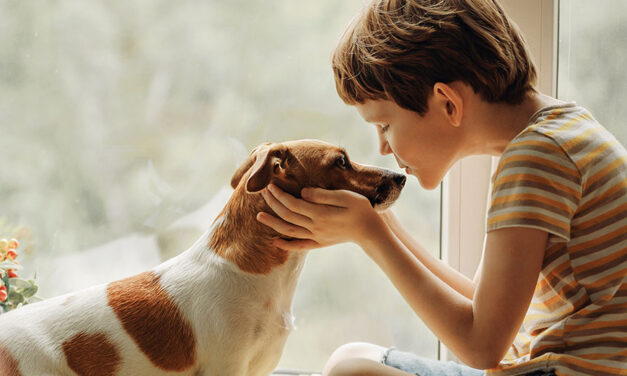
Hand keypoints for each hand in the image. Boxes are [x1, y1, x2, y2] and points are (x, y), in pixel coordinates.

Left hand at [256, 184, 385, 250]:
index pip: (293, 203)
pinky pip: (299, 245)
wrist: (371, 232)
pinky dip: (286, 244)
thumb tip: (303, 192)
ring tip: (259, 217)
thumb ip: (323, 195)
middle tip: (263, 192)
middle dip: (273, 203)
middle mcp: (315, 227)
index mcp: (320, 214)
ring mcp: (316, 237)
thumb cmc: (361, 209)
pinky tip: (275, 241)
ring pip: (289, 231)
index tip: (270, 185)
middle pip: (288, 215)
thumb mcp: (345, 197)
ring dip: (273, 223)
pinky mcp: (320, 243)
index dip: (279, 195)